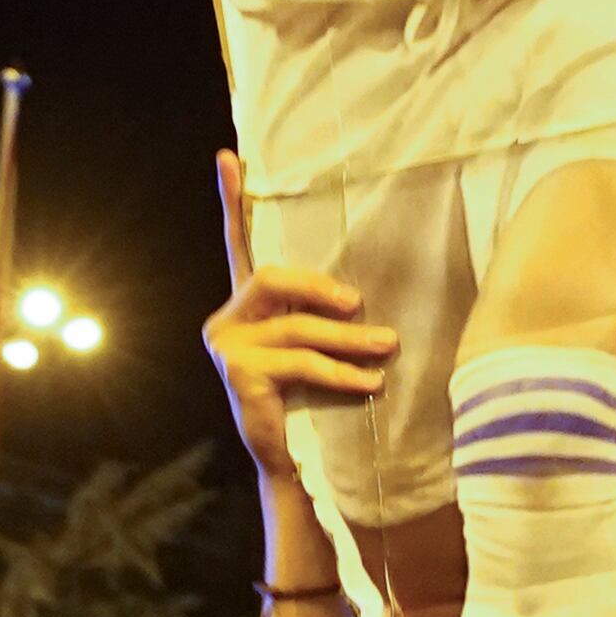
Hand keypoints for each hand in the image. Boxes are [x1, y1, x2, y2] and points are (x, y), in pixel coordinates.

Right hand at [207, 151, 396, 485]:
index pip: (237, 242)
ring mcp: (229, 349)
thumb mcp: (312, 343)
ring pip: (298, 329)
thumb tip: (366, 286)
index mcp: (245, 304)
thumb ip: (320, 312)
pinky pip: (302, 365)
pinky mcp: (241, 377)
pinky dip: (342, 374)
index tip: (228, 155)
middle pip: (274, 280)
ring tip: (388, 346)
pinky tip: (370, 384)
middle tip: (360, 304)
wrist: (289, 461)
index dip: (232, 200)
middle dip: (320, 289)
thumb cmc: (307, 396)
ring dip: (348, 339)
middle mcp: (227, 319)